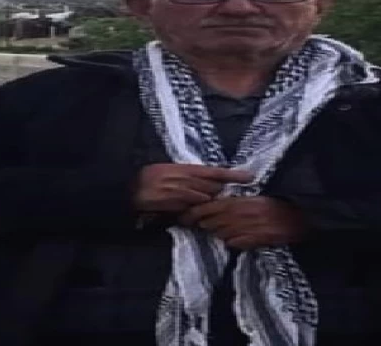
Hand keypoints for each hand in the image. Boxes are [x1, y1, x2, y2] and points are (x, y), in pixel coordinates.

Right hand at [134, 163, 252, 212]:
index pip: (215, 170)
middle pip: (213, 186)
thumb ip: (191, 178)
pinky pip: (189, 207)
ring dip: (205, 203)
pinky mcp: (171, 200)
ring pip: (203, 197)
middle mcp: (184, 176)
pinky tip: (187, 212)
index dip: (233, 174)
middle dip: (218, 193)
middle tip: (220, 198)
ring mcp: (178, 189)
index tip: (250, 177)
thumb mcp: (172, 173)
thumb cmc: (152, 180)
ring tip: (194, 205)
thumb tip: (211, 185)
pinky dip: (191, 210)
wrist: (130, 189)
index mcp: (186, 168)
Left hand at [180, 196, 306, 248]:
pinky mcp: (260, 238)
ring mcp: (252, 225)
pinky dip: (233, 242)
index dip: (197, 210)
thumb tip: (220, 208)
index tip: (184, 215)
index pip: (215, 205)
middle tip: (188, 224)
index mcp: (245, 200)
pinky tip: (232, 242)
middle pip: (215, 219)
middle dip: (200, 222)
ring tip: (209, 232)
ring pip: (224, 231)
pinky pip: (239, 242)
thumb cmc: (280, 208)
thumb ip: (240, 204)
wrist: (303, 216)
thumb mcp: (259, 200)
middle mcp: (246, 212)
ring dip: (215, 232)